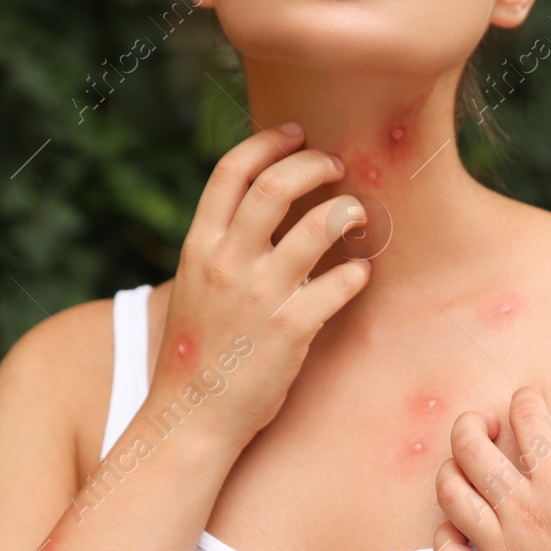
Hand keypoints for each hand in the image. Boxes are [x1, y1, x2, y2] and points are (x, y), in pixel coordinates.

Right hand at [148, 122, 370, 451]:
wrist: (191, 416)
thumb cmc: (200, 353)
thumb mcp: (196, 288)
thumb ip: (224, 249)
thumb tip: (263, 214)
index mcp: (199, 246)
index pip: (232, 171)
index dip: (268, 143)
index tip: (296, 134)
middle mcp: (227, 262)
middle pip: (277, 185)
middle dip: (316, 164)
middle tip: (338, 166)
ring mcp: (260, 295)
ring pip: (318, 226)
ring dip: (347, 211)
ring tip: (358, 215)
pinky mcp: (292, 329)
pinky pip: (340, 283)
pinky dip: (357, 272)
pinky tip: (360, 274)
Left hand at [432, 384, 550, 550]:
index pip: (526, 420)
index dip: (524, 398)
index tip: (528, 398)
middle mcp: (526, 514)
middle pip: (471, 448)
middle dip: (472, 423)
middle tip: (485, 422)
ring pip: (450, 496)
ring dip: (451, 469)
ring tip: (466, 467)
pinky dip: (445, 534)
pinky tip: (463, 524)